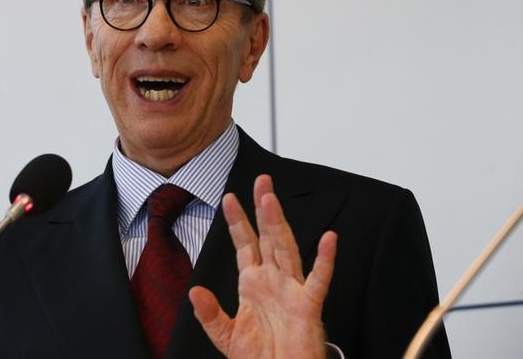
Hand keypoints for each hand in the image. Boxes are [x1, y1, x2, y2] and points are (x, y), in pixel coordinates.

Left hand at [189, 174, 336, 358]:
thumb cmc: (259, 356)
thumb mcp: (226, 335)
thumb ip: (210, 314)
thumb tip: (193, 291)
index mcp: (253, 283)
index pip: (245, 244)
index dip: (238, 222)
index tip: (229, 197)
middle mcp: (273, 280)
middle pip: (268, 237)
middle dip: (263, 209)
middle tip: (261, 181)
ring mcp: (292, 290)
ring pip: (286, 250)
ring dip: (279, 225)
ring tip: (271, 200)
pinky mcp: (308, 307)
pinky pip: (318, 280)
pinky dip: (325, 260)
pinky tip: (329, 239)